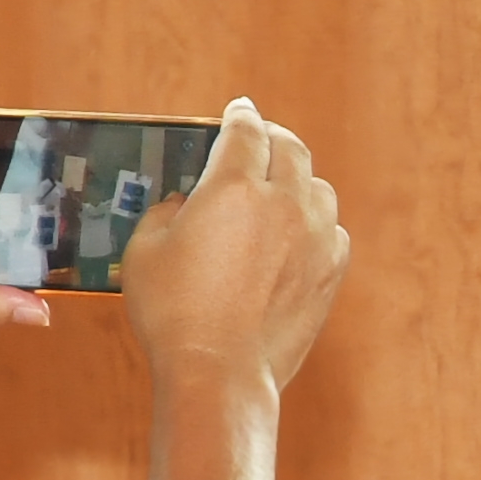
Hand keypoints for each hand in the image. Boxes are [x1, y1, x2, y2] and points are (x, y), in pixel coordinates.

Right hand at [121, 100, 347, 391]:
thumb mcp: (146, 246)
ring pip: (319, 189)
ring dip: (299, 179)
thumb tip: (188, 202)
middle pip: (291, 150)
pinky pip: (333, 231)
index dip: (241, 114)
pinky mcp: (332, 274)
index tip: (240, 109)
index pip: (245, 131)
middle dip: (273, 138)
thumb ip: (170, 209)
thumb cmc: (173, 311)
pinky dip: (317, 221)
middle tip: (261, 138)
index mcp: (233, 187)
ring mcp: (316, 240)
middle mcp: (283, 205)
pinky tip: (300, 230)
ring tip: (281, 185)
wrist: (221, 370)